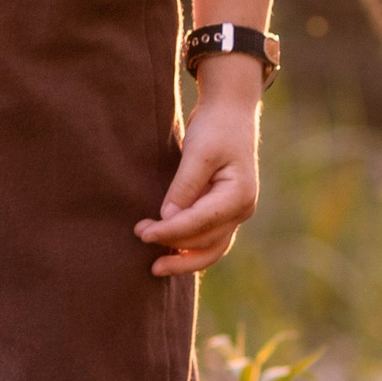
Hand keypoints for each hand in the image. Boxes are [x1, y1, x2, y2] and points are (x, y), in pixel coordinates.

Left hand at [135, 66, 262, 278]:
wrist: (231, 113)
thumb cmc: (216, 128)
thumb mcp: (199, 151)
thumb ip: (184, 186)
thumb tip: (167, 218)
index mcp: (239, 195)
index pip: (199, 222)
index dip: (170, 231)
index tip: (143, 233)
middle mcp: (242, 209)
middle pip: (205, 241)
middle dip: (171, 243)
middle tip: (139, 234)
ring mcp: (236, 213)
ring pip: (211, 249)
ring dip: (183, 259)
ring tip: (156, 267)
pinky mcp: (225, 212)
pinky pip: (210, 240)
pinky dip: (191, 251)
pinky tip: (171, 256)